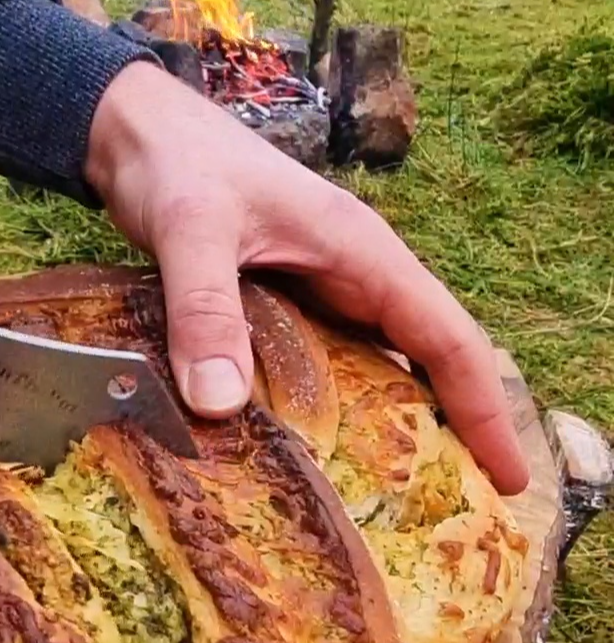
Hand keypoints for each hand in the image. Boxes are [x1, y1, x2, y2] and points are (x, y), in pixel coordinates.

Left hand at [86, 62, 528, 495]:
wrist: (134, 130)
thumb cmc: (175, 164)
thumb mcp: (191, 233)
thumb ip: (205, 312)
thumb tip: (219, 406)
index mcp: (361, 253)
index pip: (446, 338)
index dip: (483, 408)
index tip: (509, 473)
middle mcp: (353, 274)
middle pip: (426, 361)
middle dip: (453, 430)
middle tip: (463, 512)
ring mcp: (320, 289)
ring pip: (379, 366)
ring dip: (397, 426)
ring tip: (403, 504)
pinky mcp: (284, 303)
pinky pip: (328, 366)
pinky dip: (338, 412)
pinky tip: (323, 458)